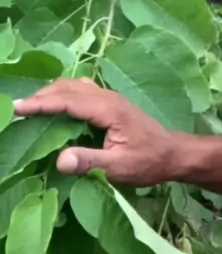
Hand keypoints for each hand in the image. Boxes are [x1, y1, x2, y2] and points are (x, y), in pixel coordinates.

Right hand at [14, 78, 180, 184]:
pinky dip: (65, 93)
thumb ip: (90, 162)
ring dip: (53, 92)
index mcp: (108, 109)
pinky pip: (83, 90)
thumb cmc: (147, 161)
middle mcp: (107, 97)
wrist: (172, 153)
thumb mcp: (119, 168)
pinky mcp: (111, 103)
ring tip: (33, 106)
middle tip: (19, 108)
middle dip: (43, 95)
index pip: (69, 100)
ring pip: (76, 86)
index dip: (42, 103)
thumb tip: (60, 159)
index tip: (18, 108)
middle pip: (70, 87)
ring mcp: (110, 98)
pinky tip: (58, 103)